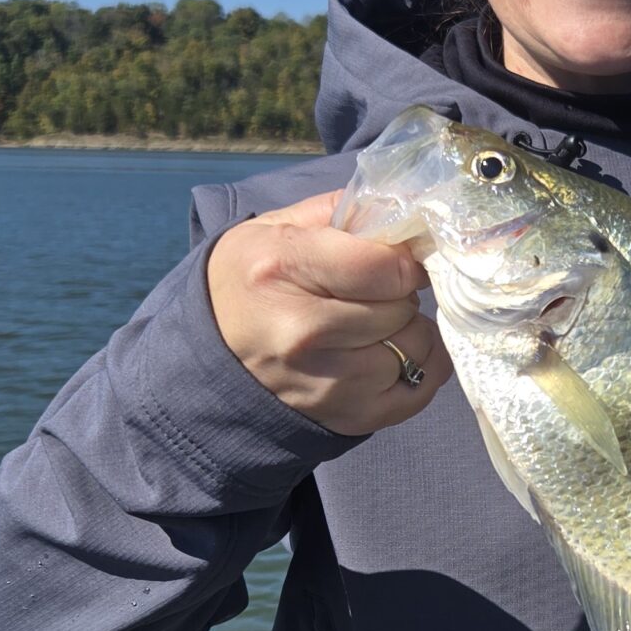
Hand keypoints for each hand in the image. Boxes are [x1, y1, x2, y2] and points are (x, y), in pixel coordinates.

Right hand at [207, 190, 450, 436]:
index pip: (389, 267)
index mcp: (283, 269)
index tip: (391, 260)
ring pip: (417, 348)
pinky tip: (392, 353)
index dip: (402, 260)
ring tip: (374, 325)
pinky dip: (419, 368)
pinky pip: (422, 390)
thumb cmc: (249, 281)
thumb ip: (346, 212)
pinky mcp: (348, 419)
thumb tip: (410, 213)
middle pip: (402, 308)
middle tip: (371, 293)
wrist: (209, 354)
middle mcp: (303, 333)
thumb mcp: (277, 227)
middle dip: (398, 295)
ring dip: (408, 332)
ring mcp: (327, 383)